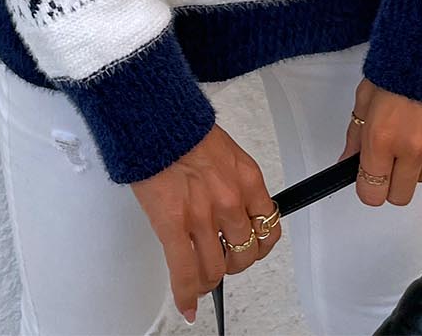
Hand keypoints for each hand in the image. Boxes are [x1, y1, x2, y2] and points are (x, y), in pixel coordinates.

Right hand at [130, 123, 281, 325]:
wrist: (153, 117)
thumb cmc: (183, 128)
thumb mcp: (225, 151)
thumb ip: (232, 182)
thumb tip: (232, 208)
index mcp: (247, 179)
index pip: (268, 229)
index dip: (258, 246)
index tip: (250, 248)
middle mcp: (229, 200)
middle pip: (243, 255)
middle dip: (232, 264)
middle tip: (221, 261)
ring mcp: (202, 216)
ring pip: (214, 270)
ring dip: (207, 279)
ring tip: (199, 278)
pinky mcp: (172, 225)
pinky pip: (184, 273)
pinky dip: (186, 294)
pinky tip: (186, 303)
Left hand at [339, 78, 421, 206]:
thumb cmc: (398, 65)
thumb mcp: (365, 97)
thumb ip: (355, 136)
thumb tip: (347, 161)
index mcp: (383, 138)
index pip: (372, 192)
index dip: (367, 186)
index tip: (367, 177)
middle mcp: (413, 148)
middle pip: (399, 196)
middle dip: (391, 183)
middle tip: (388, 159)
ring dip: (415, 165)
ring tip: (411, 132)